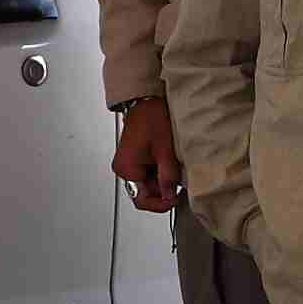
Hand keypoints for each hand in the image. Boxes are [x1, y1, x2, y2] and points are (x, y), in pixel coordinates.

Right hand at [112, 95, 184, 213]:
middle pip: (145, 192)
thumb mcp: (165, 150)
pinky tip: (167, 161)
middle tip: (179, 182)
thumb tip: (170, 196)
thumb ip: (168, 176)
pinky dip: (159, 171)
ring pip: (148, 183)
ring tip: (173, 166)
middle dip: (163, 190)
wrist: (146, 100)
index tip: (175, 199)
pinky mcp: (133, 159)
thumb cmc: (151, 118)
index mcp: (127, 168)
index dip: (161, 203)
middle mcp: (123, 168)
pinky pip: (147, 173)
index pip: (142, 199)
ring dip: (162, 180)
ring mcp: (128, 164)